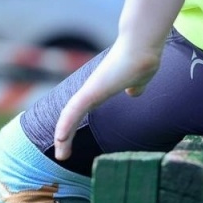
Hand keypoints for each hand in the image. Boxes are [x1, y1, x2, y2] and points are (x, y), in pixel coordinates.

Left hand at [52, 35, 164, 160]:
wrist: (143, 47)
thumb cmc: (143, 60)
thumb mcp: (139, 81)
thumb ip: (135, 87)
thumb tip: (134, 93)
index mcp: (100, 91)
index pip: (81, 111)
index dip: (74, 126)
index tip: (69, 142)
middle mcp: (91, 90)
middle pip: (72, 116)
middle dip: (66, 135)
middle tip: (62, 155)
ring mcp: (91, 89)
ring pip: (70, 115)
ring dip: (63, 134)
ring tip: (60, 153)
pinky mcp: (92, 89)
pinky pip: (75, 109)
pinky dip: (66, 123)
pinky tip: (60, 137)